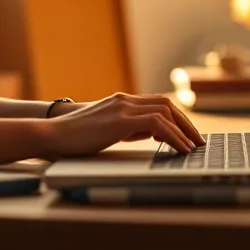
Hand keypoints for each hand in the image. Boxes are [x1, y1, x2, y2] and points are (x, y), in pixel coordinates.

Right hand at [43, 93, 205, 158]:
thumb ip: (127, 128)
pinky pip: (157, 124)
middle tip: (198, 141)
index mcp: (121, 102)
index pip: (157, 103)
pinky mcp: (120, 121)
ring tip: (194, 148)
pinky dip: (174, 136)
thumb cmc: (75, 138)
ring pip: (166, 112)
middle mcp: (124, 100)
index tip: (188, 134)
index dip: (177, 118)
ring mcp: (122, 108)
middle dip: (186, 123)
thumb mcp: (106, 130)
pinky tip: (181, 149)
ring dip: (184, 130)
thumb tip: (149, 133)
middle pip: (167, 104)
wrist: (51, 135)